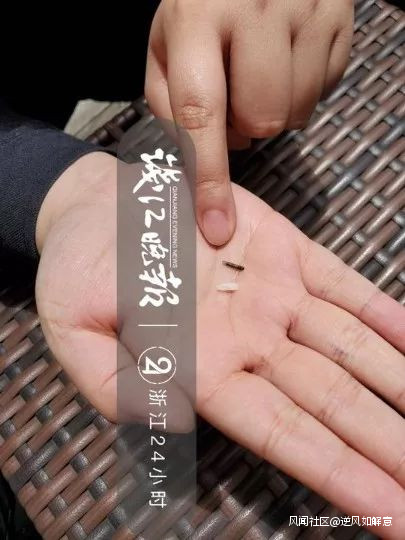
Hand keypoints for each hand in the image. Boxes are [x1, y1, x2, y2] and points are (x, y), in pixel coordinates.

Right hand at [36, 153, 404, 537]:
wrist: (96, 208)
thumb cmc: (78, 273)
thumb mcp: (76, 336)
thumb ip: (117, 388)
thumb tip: (172, 421)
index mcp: (200, 371)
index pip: (283, 434)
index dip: (338, 473)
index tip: (390, 515)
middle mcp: (248, 340)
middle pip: (332, 401)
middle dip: (386, 444)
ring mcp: (270, 293)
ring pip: (349, 347)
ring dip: (399, 383)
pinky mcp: (280, 248)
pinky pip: (342, 283)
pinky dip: (383, 310)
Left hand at [145, 0, 353, 245]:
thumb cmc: (200, 3)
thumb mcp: (165, 42)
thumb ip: (169, 101)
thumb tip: (202, 156)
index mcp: (198, 15)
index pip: (202, 113)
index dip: (210, 177)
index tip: (217, 225)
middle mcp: (256, 11)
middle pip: (263, 118)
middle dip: (247, 126)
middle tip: (235, 97)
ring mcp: (306, 12)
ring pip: (297, 111)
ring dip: (275, 109)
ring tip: (259, 75)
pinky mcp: (338, 19)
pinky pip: (324, 89)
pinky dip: (302, 91)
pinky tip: (285, 62)